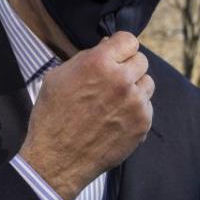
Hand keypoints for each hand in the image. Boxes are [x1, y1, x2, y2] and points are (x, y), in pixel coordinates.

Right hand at [18, 31, 153, 199]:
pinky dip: (136, 111)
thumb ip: (85, 57)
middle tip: (113, 81)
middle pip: (142, 61)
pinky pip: (147, 107)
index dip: (121, 47)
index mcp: (99, 63)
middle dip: (128, 67)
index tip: (116, 55)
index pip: (128, 40)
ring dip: (135, 88)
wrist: (57, 159)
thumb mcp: (58, 77)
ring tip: (114, 102)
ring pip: (147, 84)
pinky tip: (116, 119)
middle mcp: (121, 80)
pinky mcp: (142, 123)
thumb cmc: (52, 116)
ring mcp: (135, 103)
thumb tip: (107, 46)